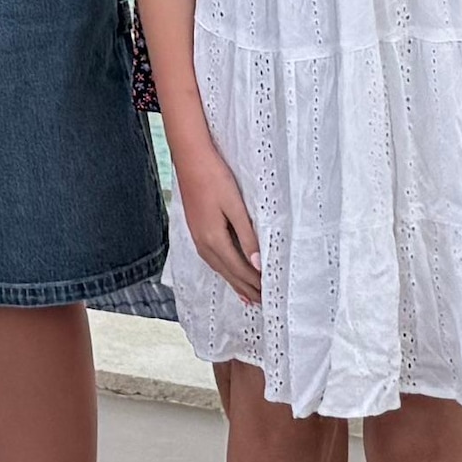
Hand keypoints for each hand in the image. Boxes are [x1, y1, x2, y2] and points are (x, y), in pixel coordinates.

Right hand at [172, 139, 262, 301]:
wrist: (190, 158)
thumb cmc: (214, 177)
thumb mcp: (235, 206)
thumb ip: (247, 236)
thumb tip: (257, 265)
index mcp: (214, 240)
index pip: (240, 270)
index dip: (256, 284)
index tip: (271, 296)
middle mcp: (204, 244)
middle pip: (230, 274)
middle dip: (248, 289)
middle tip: (266, 304)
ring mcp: (198, 239)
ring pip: (220, 269)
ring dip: (237, 284)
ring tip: (251, 297)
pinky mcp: (197, 231)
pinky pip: (213, 260)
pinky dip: (225, 272)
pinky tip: (229, 273)